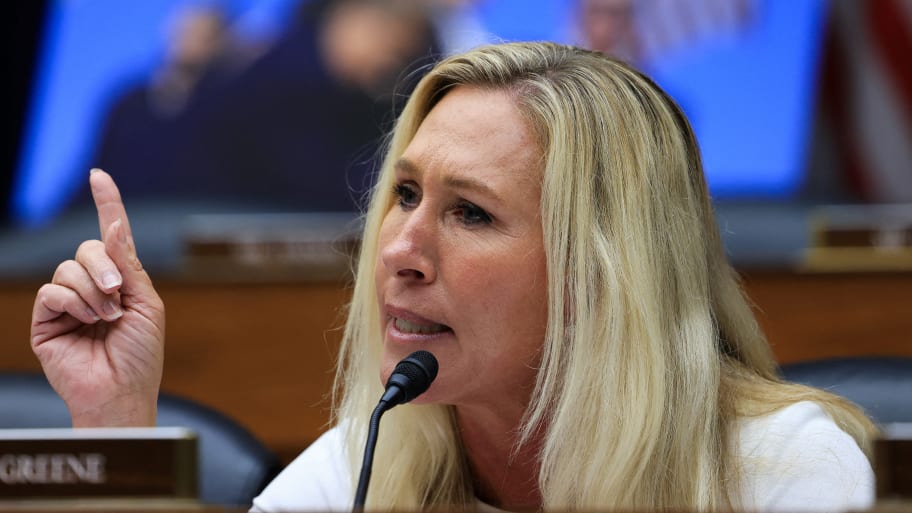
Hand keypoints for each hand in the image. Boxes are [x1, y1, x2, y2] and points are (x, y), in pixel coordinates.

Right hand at [31, 169, 164, 426]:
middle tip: (117, 296)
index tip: (99, 176)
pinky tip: (85, 323)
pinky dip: (72, 303)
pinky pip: (51, 290)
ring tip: (105, 320)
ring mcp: (68, 302)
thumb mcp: (146, 304)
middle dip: (104, 268)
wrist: (121, 392)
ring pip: (67, 268)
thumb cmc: (140, 355)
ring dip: (92, 292)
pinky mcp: (46, 319)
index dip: (107, 203)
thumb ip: (127, 265)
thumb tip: (113, 226)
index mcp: (122, 280)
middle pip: (86, 248)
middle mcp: (94, 286)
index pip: (111, 235)